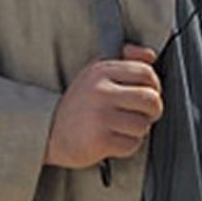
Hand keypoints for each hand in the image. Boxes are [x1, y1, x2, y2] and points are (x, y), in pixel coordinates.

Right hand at [43, 44, 163, 168]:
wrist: (47, 131)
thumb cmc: (79, 103)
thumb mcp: (97, 74)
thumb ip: (126, 61)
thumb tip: (150, 55)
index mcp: (101, 71)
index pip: (146, 73)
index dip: (154, 85)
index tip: (148, 93)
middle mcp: (100, 92)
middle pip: (151, 99)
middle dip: (153, 110)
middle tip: (143, 114)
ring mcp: (99, 117)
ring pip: (143, 124)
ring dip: (138, 130)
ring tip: (123, 127)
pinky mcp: (98, 141)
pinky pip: (132, 144)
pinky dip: (128, 145)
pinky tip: (114, 140)